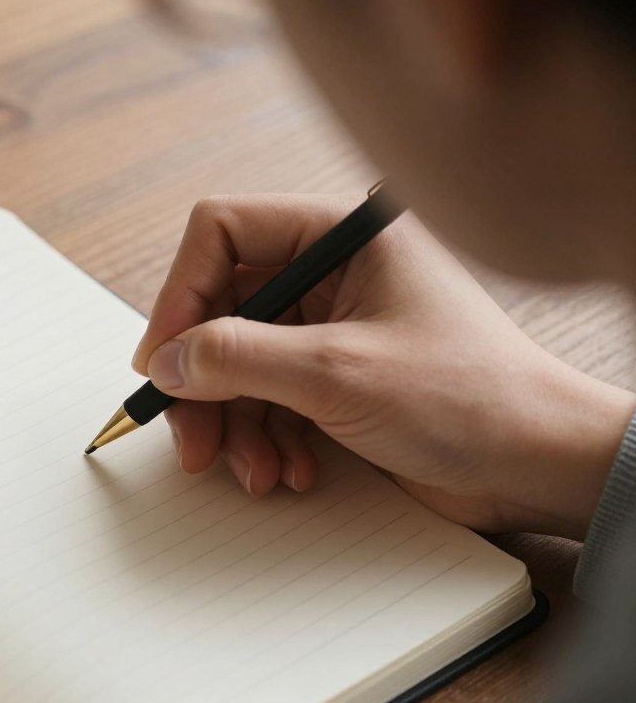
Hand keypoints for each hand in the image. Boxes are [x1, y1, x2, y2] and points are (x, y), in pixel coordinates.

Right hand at [133, 193, 635, 539]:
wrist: (540, 468)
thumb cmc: (471, 400)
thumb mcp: (336, 373)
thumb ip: (237, 357)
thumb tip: (167, 359)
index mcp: (343, 236)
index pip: (223, 232)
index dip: (181, 293)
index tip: (163, 357)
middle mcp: (334, 273)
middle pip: (223, 307)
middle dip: (205, 379)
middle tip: (191, 436)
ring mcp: (334, 327)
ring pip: (238, 360)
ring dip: (235, 422)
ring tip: (253, 469)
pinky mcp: (337, 378)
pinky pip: (268, 397)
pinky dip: (265, 438)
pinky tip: (287, 470)